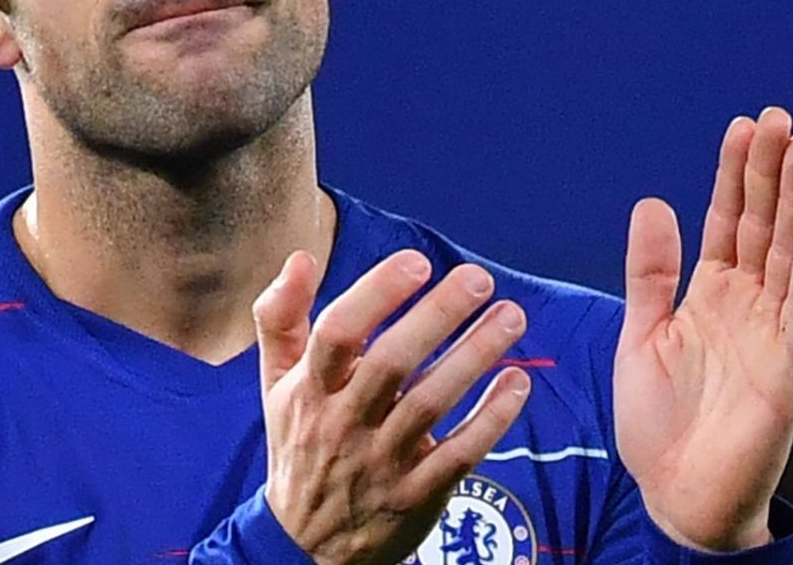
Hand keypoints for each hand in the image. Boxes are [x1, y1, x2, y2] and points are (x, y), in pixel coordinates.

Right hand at [251, 249, 529, 564]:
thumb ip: (281, 317)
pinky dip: (491, 418)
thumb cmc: (299, 442)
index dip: (376, 294)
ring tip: (511, 317)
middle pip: (391, 364)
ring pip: (431, 404)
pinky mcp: (417, 495)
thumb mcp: (276, 382)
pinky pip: (459, 454)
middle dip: (438, 317)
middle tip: (479, 279)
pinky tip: (517, 382)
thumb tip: (302, 256)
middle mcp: (343, 424)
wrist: (305, 545)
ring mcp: (381, 462)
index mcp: (309, 390)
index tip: (416, 262)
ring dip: (474, 357)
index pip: (337, 334)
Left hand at [613, 106, 792, 549]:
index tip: (742, 126)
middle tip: (779, 116)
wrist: (676, 495)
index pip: (728, 221)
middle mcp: (749, 305)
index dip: (734, 174)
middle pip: (764, 224)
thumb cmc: (660, 423)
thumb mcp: (642, 334)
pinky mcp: (789, 367)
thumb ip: (650, 273)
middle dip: (771, 171)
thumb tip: (653, 202)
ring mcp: (774, 332)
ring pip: (790, 253)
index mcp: (711, 295)